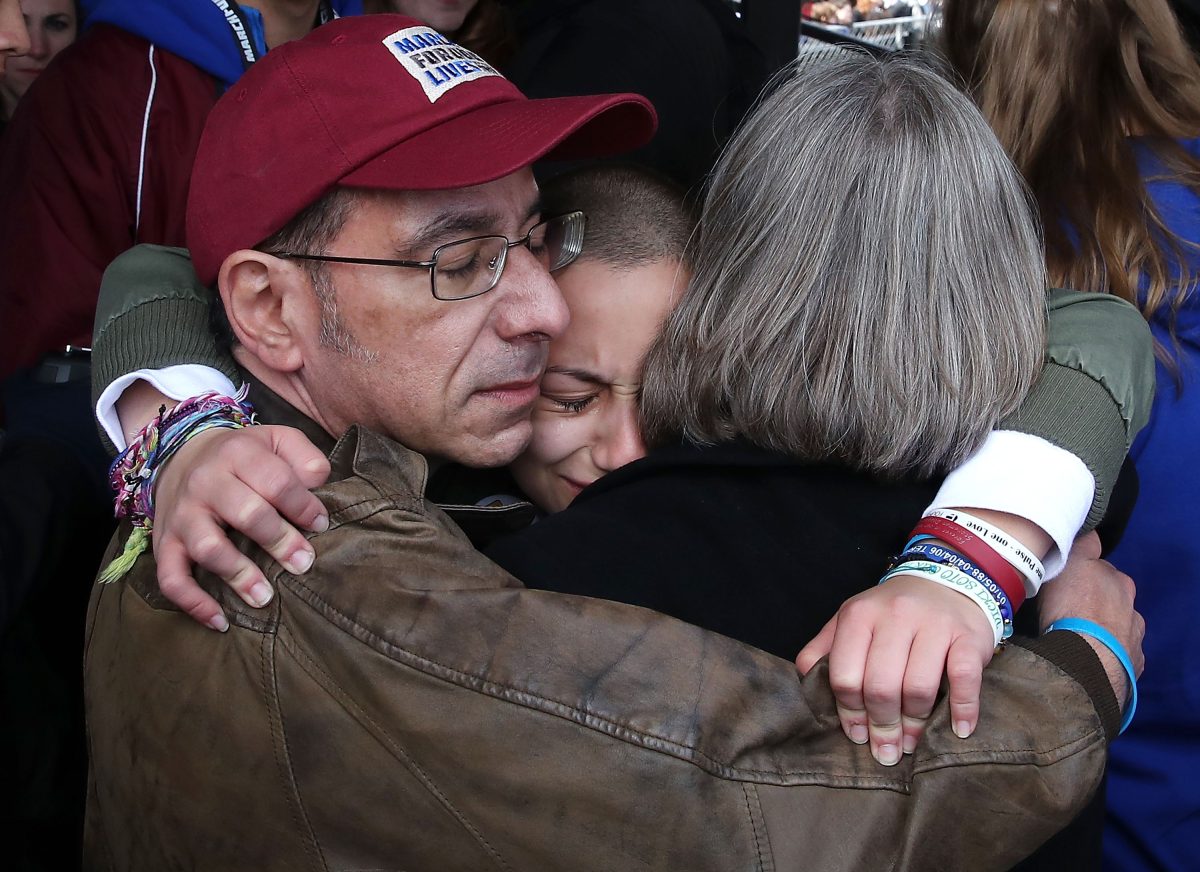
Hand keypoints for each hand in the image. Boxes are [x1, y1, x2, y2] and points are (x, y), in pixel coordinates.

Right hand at [151, 425, 330, 630]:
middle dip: (280, 541)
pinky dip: (193, 602)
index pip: (277, 481)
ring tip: (265, 597)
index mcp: (238, 455)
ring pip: (209, 547)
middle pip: (247, 514)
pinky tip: (220, 620)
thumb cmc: (242, 456)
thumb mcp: (274, 440)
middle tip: (303, 564)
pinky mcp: (164, 544)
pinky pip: (171, 577)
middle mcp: (206, 483)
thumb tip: (319, 481)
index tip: (321, 525)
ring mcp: (183, 515)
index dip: (303, 506)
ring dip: (239, 575)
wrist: (181, 455)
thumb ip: (302, 454)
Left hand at [796, 575, 996, 764]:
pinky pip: (964, 678)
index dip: (849, 713)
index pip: (845, 675)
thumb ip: (824, 648)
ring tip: (911, 743)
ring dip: (914, 725)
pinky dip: (962, 709)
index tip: (856, 736)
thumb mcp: (852, 620)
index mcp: (859, 616)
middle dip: (881, 726)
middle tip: (885, 750)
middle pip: (880, 686)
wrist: (946, 583)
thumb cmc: (892, 614)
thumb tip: (806, 684)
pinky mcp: (968, 636)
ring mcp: (934, 624)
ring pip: (918, 687)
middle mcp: (895, 616)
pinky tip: (959, 730)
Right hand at [1036, 532, 1144, 706]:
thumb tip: (1089, 532)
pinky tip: (1089, 655)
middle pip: (1111, 597)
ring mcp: (1134, 636)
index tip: (1067, 580)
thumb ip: (1082, 546)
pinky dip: (1107, 652)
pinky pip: (1120, 652)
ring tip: (1076, 635)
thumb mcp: (1070, 563)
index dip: (1083, 572)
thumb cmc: (1073, 607)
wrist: (1085, 658)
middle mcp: (1131, 606)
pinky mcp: (1133, 663)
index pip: (1101, 568)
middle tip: (1068, 608)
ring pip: (1118, 625)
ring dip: (1103, 627)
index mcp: (1118, 581)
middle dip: (1095, 600)